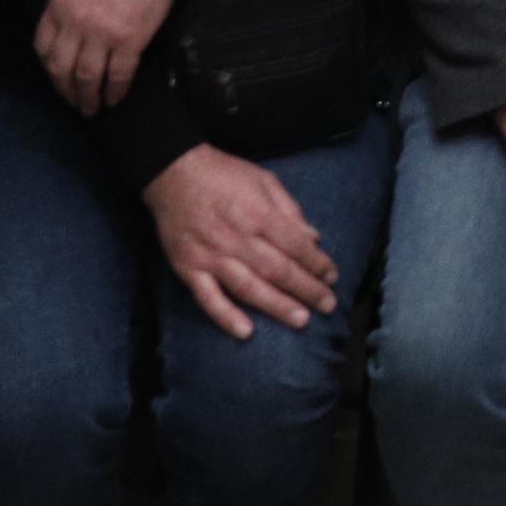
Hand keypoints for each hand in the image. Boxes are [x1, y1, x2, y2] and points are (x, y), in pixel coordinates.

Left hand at [35, 0, 177, 114]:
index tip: (57, 75)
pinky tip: (116, 98)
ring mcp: (102, 34)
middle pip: (62, 68)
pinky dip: (116, 91)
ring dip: (88, 98)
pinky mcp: (130, 40)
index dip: (48, 66)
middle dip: (65, 90)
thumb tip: (70, 22)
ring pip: (88, 77)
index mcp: (60, 4)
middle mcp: (76, 23)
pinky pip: (119, 74)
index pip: (43, 46)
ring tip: (92, 108)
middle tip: (73, 102)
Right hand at [144, 144, 338, 340]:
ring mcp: (212, 256)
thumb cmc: (224, 175)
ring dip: (277, 306)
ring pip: (249, 287)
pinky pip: (208, 298)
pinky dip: (226, 316)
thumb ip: (290, 210)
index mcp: (258, 214)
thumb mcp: (264, 180)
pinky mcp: (189, 269)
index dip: (317, 263)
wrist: (173, 173)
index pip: (295, 245)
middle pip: (278, 269)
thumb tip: (314, 237)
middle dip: (306, 289)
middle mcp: (237, 238)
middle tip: (328, 305)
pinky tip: (245, 332)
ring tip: (301, 320)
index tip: (332, 277)